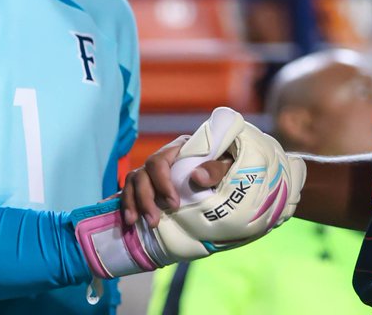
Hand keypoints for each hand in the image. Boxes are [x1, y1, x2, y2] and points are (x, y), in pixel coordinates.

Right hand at [73, 108, 305, 277]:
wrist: (242, 178)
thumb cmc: (237, 168)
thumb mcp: (233, 166)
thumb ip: (218, 169)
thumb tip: (197, 176)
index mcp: (184, 148)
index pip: (161, 159)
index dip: (162, 181)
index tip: (174, 202)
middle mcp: (168, 158)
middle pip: (144, 171)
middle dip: (146, 197)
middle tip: (156, 220)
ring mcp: (158, 174)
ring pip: (134, 180)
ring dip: (134, 202)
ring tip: (142, 223)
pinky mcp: (153, 189)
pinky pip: (132, 191)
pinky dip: (129, 204)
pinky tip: (131, 221)